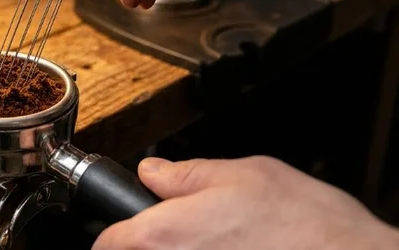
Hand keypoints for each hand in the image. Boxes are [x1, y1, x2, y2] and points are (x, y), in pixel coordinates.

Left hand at [92, 156, 398, 249]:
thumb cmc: (307, 225)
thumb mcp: (243, 174)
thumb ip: (187, 174)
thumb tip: (153, 172)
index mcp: (165, 234)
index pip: (108, 244)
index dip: (115, 233)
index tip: (122, 231)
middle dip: (150, 246)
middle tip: (184, 233)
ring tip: (218, 243)